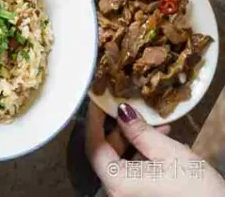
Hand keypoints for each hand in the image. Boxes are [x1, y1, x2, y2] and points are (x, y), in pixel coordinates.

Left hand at [85, 101, 224, 196]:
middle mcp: (116, 193)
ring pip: (120, 161)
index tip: (98, 101)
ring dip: (133, 141)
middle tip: (129, 109)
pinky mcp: (139, 196)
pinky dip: (140, 155)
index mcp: (117, 182)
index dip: (94, 121)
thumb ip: (138, 130)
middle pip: (106, 153)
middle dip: (119, 129)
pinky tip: (158, 142)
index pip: (94, 146)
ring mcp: (127, 196)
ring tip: (153, 125)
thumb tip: (121, 111)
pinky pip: (131, 172)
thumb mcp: (166, 152)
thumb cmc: (195, 189)